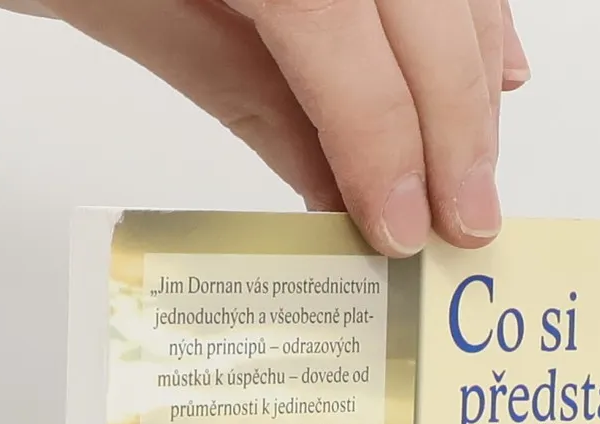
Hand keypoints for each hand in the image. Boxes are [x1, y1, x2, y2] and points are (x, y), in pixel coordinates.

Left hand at [43, 0, 529, 255]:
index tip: (402, 227)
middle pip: (420, 0)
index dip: (385, 139)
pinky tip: (489, 55)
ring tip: (477, 160)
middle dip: (454, 119)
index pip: (341, 34)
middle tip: (466, 221)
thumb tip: (332, 186)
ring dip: (473, 64)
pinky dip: (469, 0)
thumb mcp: (110, 0)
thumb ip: (236, 85)